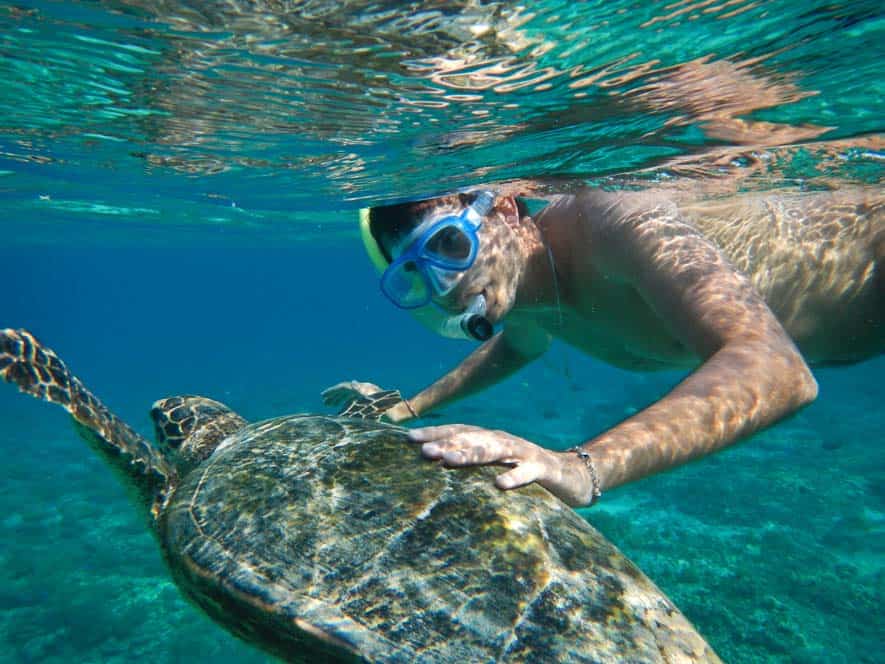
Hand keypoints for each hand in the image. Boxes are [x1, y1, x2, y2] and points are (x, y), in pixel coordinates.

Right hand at [321, 380, 385, 407]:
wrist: (403, 413)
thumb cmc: (390, 412)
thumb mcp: (376, 403)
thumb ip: (363, 393)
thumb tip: (351, 383)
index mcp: (365, 390)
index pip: (345, 387)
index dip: (334, 391)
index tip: (323, 396)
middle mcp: (366, 390)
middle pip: (346, 390)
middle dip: (334, 395)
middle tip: (324, 401)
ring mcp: (369, 394)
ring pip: (351, 394)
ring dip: (340, 398)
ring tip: (330, 404)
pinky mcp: (372, 400)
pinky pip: (356, 399)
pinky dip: (347, 402)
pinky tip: (343, 409)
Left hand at [408, 424, 594, 505]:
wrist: (570, 475)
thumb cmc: (523, 472)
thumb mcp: (494, 466)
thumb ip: (471, 465)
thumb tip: (433, 466)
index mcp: (490, 439)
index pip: (459, 430)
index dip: (435, 432)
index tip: (408, 439)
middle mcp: (503, 440)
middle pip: (472, 437)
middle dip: (447, 442)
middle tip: (423, 451)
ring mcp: (523, 452)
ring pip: (494, 450)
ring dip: (471, 453)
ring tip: (448, 460)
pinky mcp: (543, 468)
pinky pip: (528, 471)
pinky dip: (515, 476)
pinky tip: (500, 484)